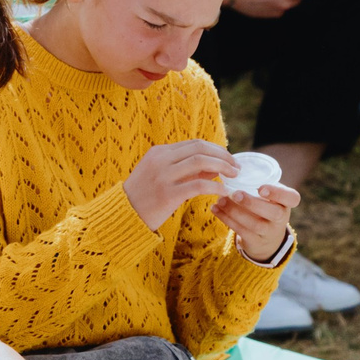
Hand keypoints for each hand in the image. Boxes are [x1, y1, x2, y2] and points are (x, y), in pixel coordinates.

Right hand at [125, 138, 240, 229]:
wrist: (123, 216)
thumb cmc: (144, 198)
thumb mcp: (161, 176)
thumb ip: (186, 170)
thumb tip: (214, 168)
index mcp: (159, 152)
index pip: (194, 143)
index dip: (216, 150)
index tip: (229, 159)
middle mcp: (161, 159)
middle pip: (200, 148)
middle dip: (223, 155)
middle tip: (237, 166)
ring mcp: (163, 176)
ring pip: (201, 162)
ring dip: (223, 166)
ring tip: (234, 176)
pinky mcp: (168, 194)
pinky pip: (199, 185)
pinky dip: (216, 186)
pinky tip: (225, 192)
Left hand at [213, 176, 298, 264]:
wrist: (267, 238)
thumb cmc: (266, 206)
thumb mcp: (270, 195)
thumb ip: (259, 183)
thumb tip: (231, 167)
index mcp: (287, 202)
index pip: (292, 198)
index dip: (278, 193)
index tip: (261, 188)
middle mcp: (282, 218)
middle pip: (273, 213)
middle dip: (252, 203)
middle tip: (235, 193)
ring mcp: (270, 232)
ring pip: (254, 224)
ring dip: (234, 211)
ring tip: (221, 200)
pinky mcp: (256, 242)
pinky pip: (241, 231)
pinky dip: (226, 219)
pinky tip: (216, 209)